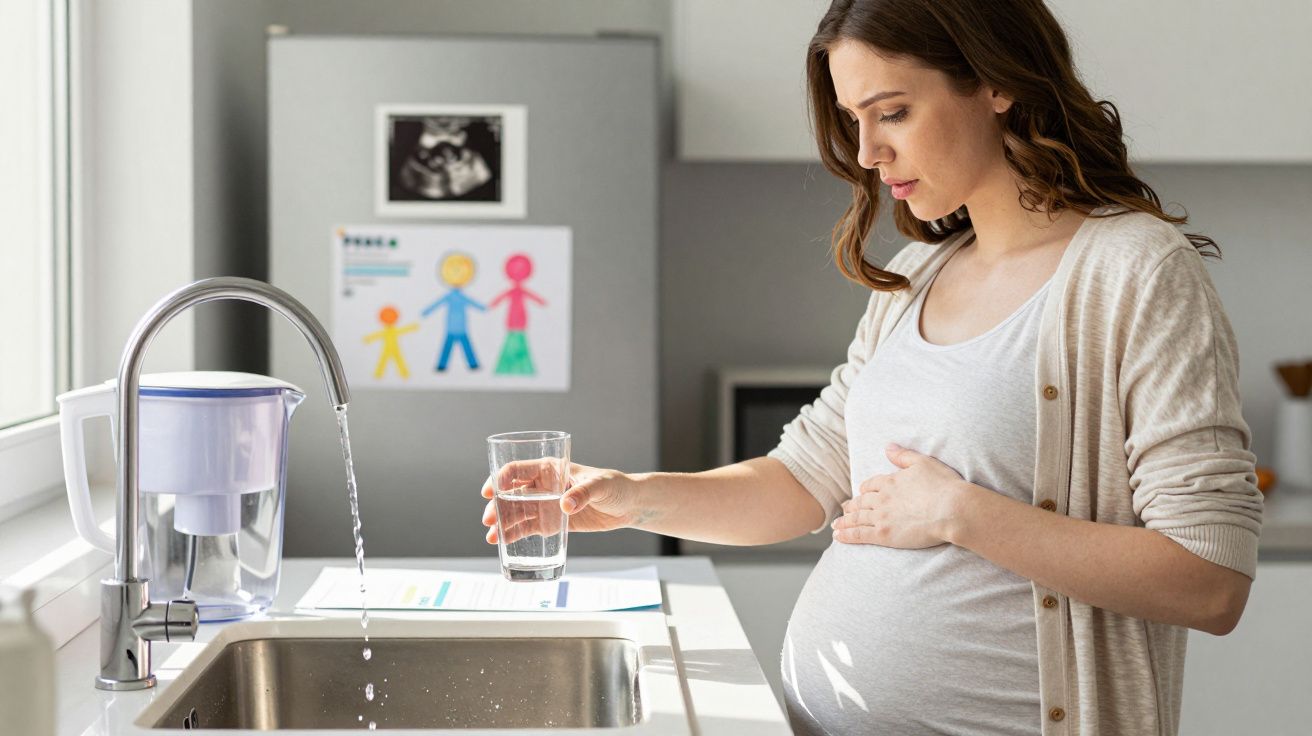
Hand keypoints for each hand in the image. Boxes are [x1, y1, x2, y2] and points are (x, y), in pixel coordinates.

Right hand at [480, 460, 636, 544]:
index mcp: (550, 468)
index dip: (500, 479)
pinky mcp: (551, 522)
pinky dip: (513, 534)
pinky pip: (527, 528)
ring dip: (502, 522)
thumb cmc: (616, 486)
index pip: (518, 470)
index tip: (491, 491)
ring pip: (516, 512)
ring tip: (492, 536)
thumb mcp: (600, 486)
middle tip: (489, 520)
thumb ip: (583, 493)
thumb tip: (565, 505)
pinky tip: (502, 542)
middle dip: (497, 506)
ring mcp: (545, 504)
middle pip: (511, 494)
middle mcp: (543, 485)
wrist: (628, 506)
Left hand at [831, 443, 969, 547]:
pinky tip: (838, 536)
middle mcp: (881, 498)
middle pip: (861, 502)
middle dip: (852, 506)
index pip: (871, 485)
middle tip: (845, 509)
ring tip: (836, 526)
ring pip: (857, 518)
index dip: (865, 489)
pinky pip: (859, 534)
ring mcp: (881, 517)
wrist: (952, 509)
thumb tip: (887, 447)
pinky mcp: (883, 535)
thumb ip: (903, 456)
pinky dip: (846, 535)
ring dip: (845, 521)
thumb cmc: (943, 486)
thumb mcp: (924, 463)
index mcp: (890, 482)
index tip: (862, 493)